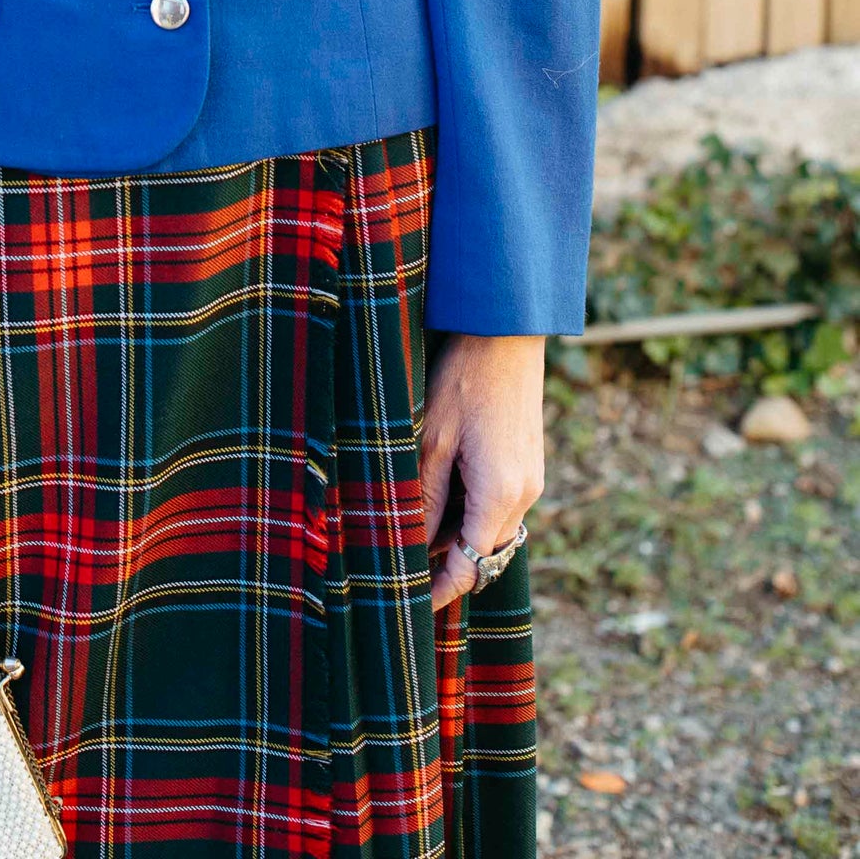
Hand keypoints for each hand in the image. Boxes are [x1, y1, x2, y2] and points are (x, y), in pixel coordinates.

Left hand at [420, 332, 544, 611]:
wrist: (505, 333)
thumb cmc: (462, 379)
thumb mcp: (433, 440)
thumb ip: (427, 499)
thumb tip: (416, 546)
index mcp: (500, 493)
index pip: (471, 564)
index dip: (441, 589)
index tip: (413, 604)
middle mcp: (524, 495)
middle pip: (486, 553)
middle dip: (449, 564)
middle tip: (404, 562)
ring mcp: (532, 480)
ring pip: (495, 531)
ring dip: (461, 536)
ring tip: (417, 523)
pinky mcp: (530, 465)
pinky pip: (503, 507)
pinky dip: (475, 513)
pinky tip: (444, 493)